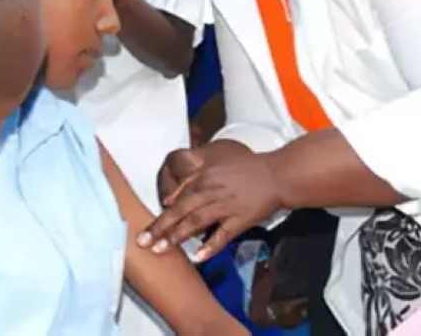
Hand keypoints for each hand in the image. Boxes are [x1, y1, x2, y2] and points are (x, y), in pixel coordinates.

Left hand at [145, 143, 283, 262]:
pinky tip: (198, 257)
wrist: (276, 174)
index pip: (177, 197)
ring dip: (178, 236)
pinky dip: (210, 246)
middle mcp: (212, 191)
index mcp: (204, 177)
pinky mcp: (241, 219)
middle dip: (161, 227)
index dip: (161, 213)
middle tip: (143, 243)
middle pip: (182, 210)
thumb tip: (169, 198)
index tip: (144, 226)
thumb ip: (192, 177)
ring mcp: (227, 206)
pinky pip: (223, 235)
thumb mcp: (216, 162)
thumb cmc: (246, 167)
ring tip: (163, 250)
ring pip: (197, 221)